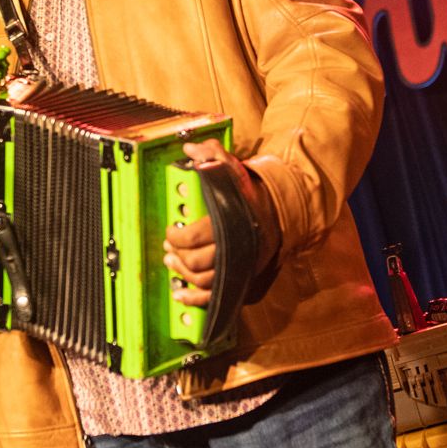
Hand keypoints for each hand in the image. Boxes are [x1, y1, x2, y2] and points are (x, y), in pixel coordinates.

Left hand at [163, 138, 279, 307]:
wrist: (278, 212)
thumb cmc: (250, 193)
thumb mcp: (232, 168)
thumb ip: (211, 155)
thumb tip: (189, 148)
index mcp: (230, 222)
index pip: (195, 236)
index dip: (176, 235)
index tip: (171, 228)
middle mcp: (234, 248)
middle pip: (197, 261)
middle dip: (177, 254)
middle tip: (168, 245)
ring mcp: (238, 266)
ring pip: (204, 280)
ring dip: (182, 273)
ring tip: (172, 261)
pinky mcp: (239, 277)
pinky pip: (214, 296)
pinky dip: (194, 299)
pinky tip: (180, 294)